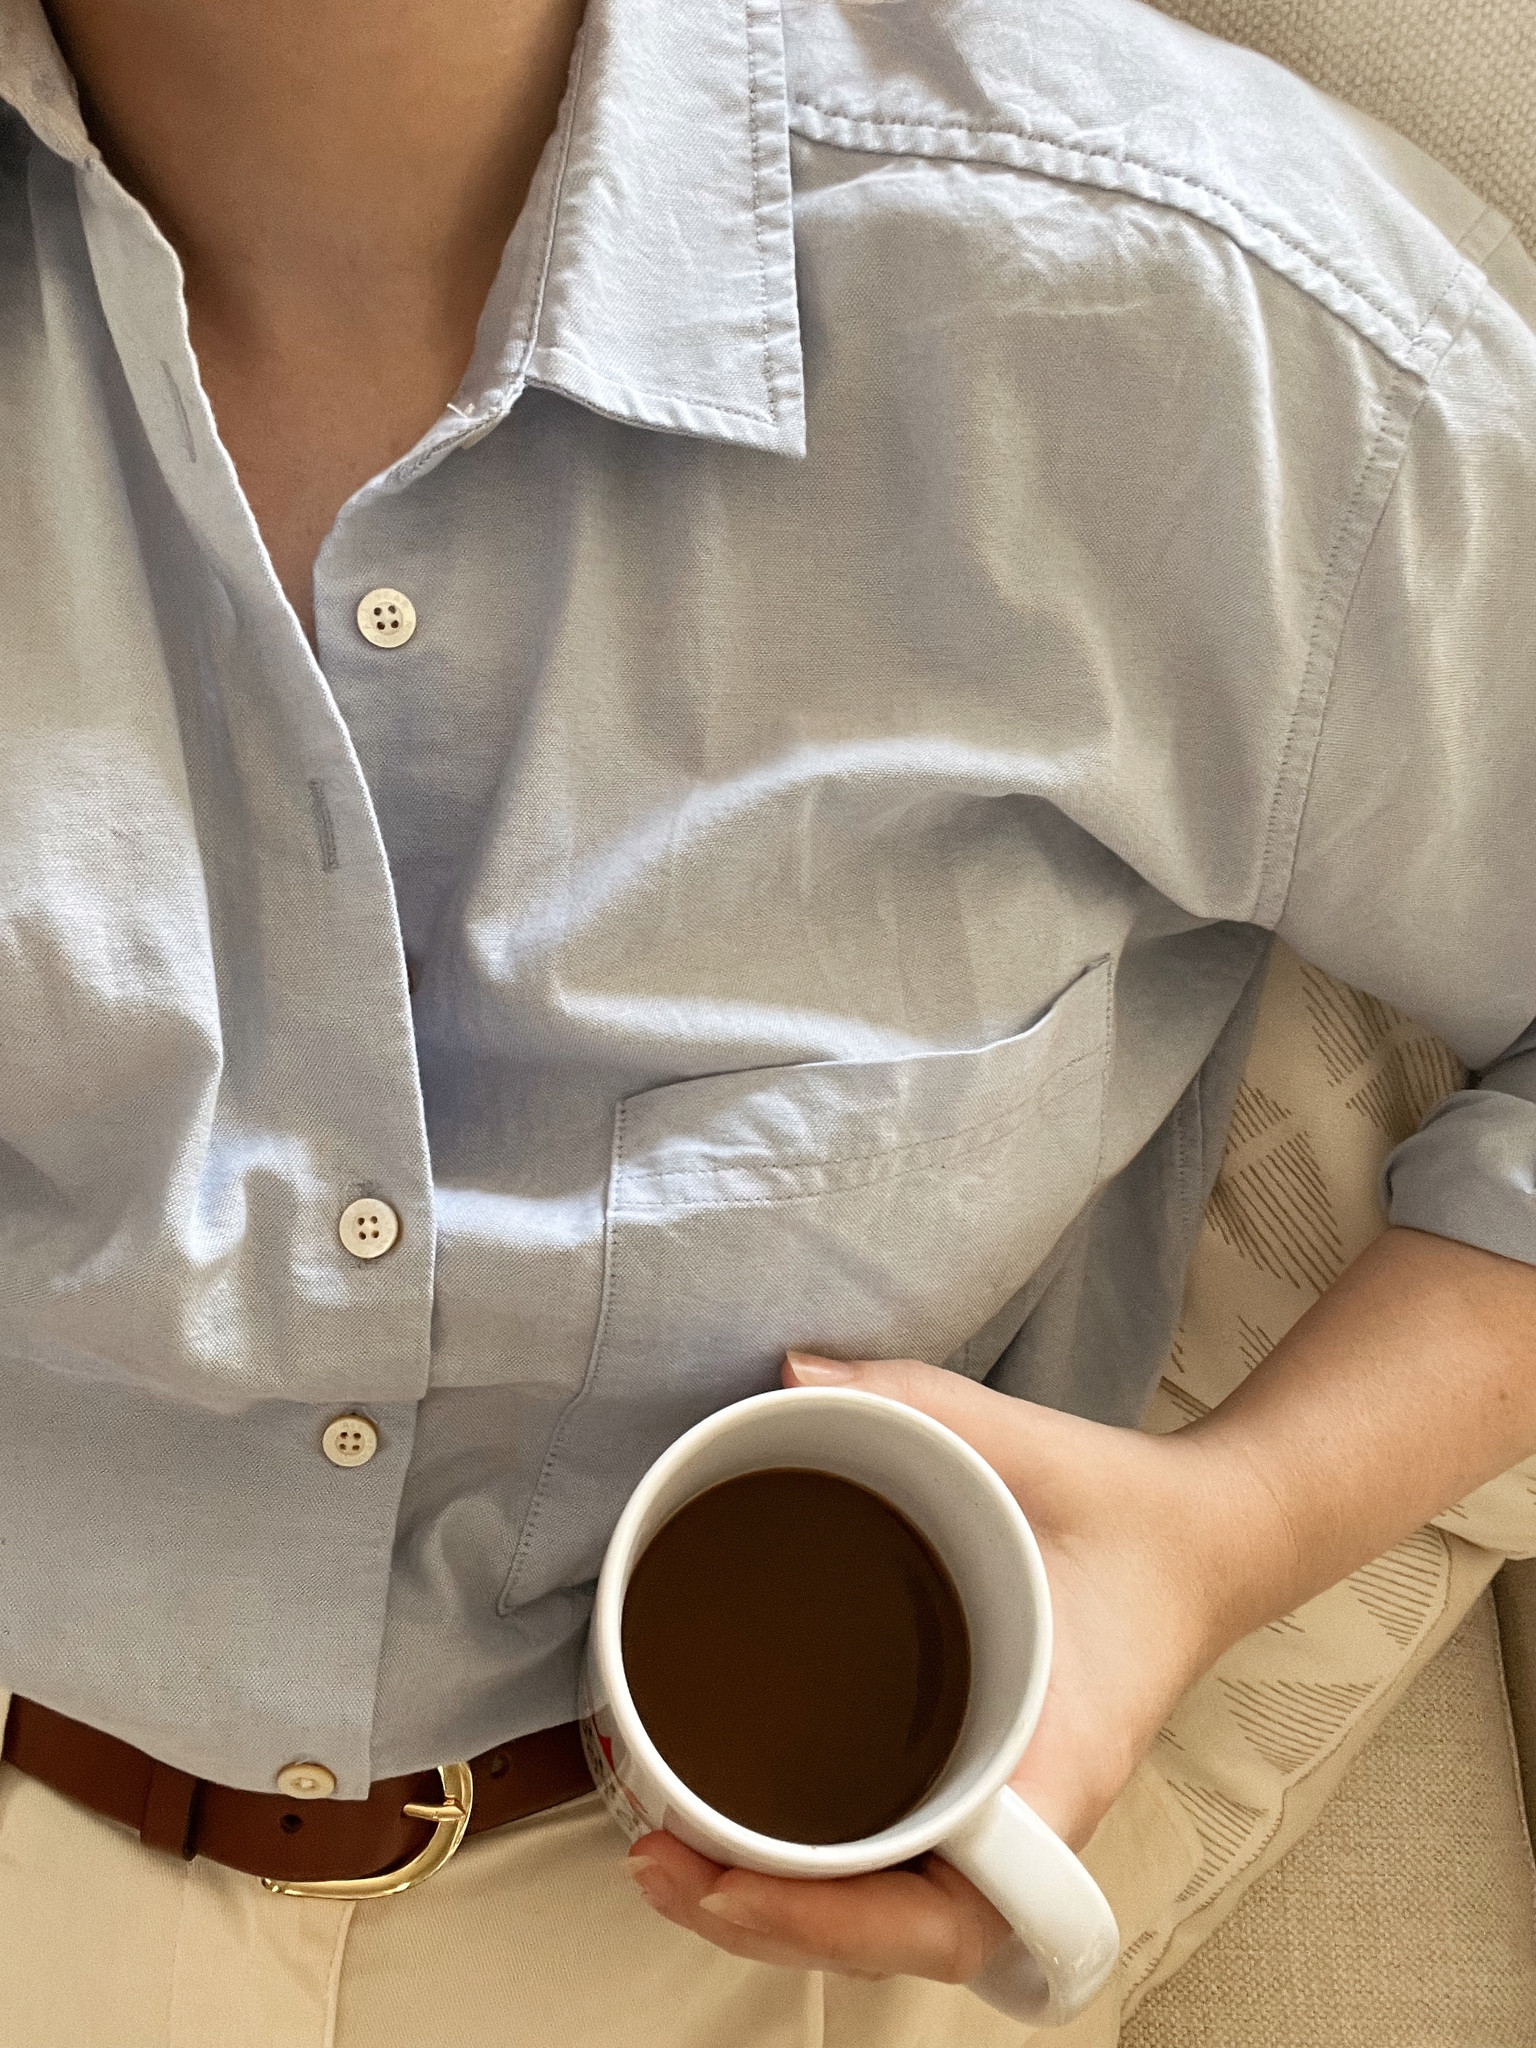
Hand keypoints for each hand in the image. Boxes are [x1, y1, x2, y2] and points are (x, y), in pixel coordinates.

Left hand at [625, 1351, 1268, 1984]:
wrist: (1198, 1538)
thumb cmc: (1125, 1512)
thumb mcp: (1024, 1443)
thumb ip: (914, 1401)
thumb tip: (791, 1374)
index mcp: (1055, 1768)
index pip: (956, 1909)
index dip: (841, 1924)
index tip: (733, 1879)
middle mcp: (1028, 1818)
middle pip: (896, 1936)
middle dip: (770, 1925)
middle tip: (654, 1860)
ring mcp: (1002, 1813)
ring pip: (889, 1918)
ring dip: (780, 1914)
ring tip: (666, 1863)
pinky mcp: (977, 1786)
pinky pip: (894, 1864)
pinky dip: (815, 1878)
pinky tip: (734, 1838)